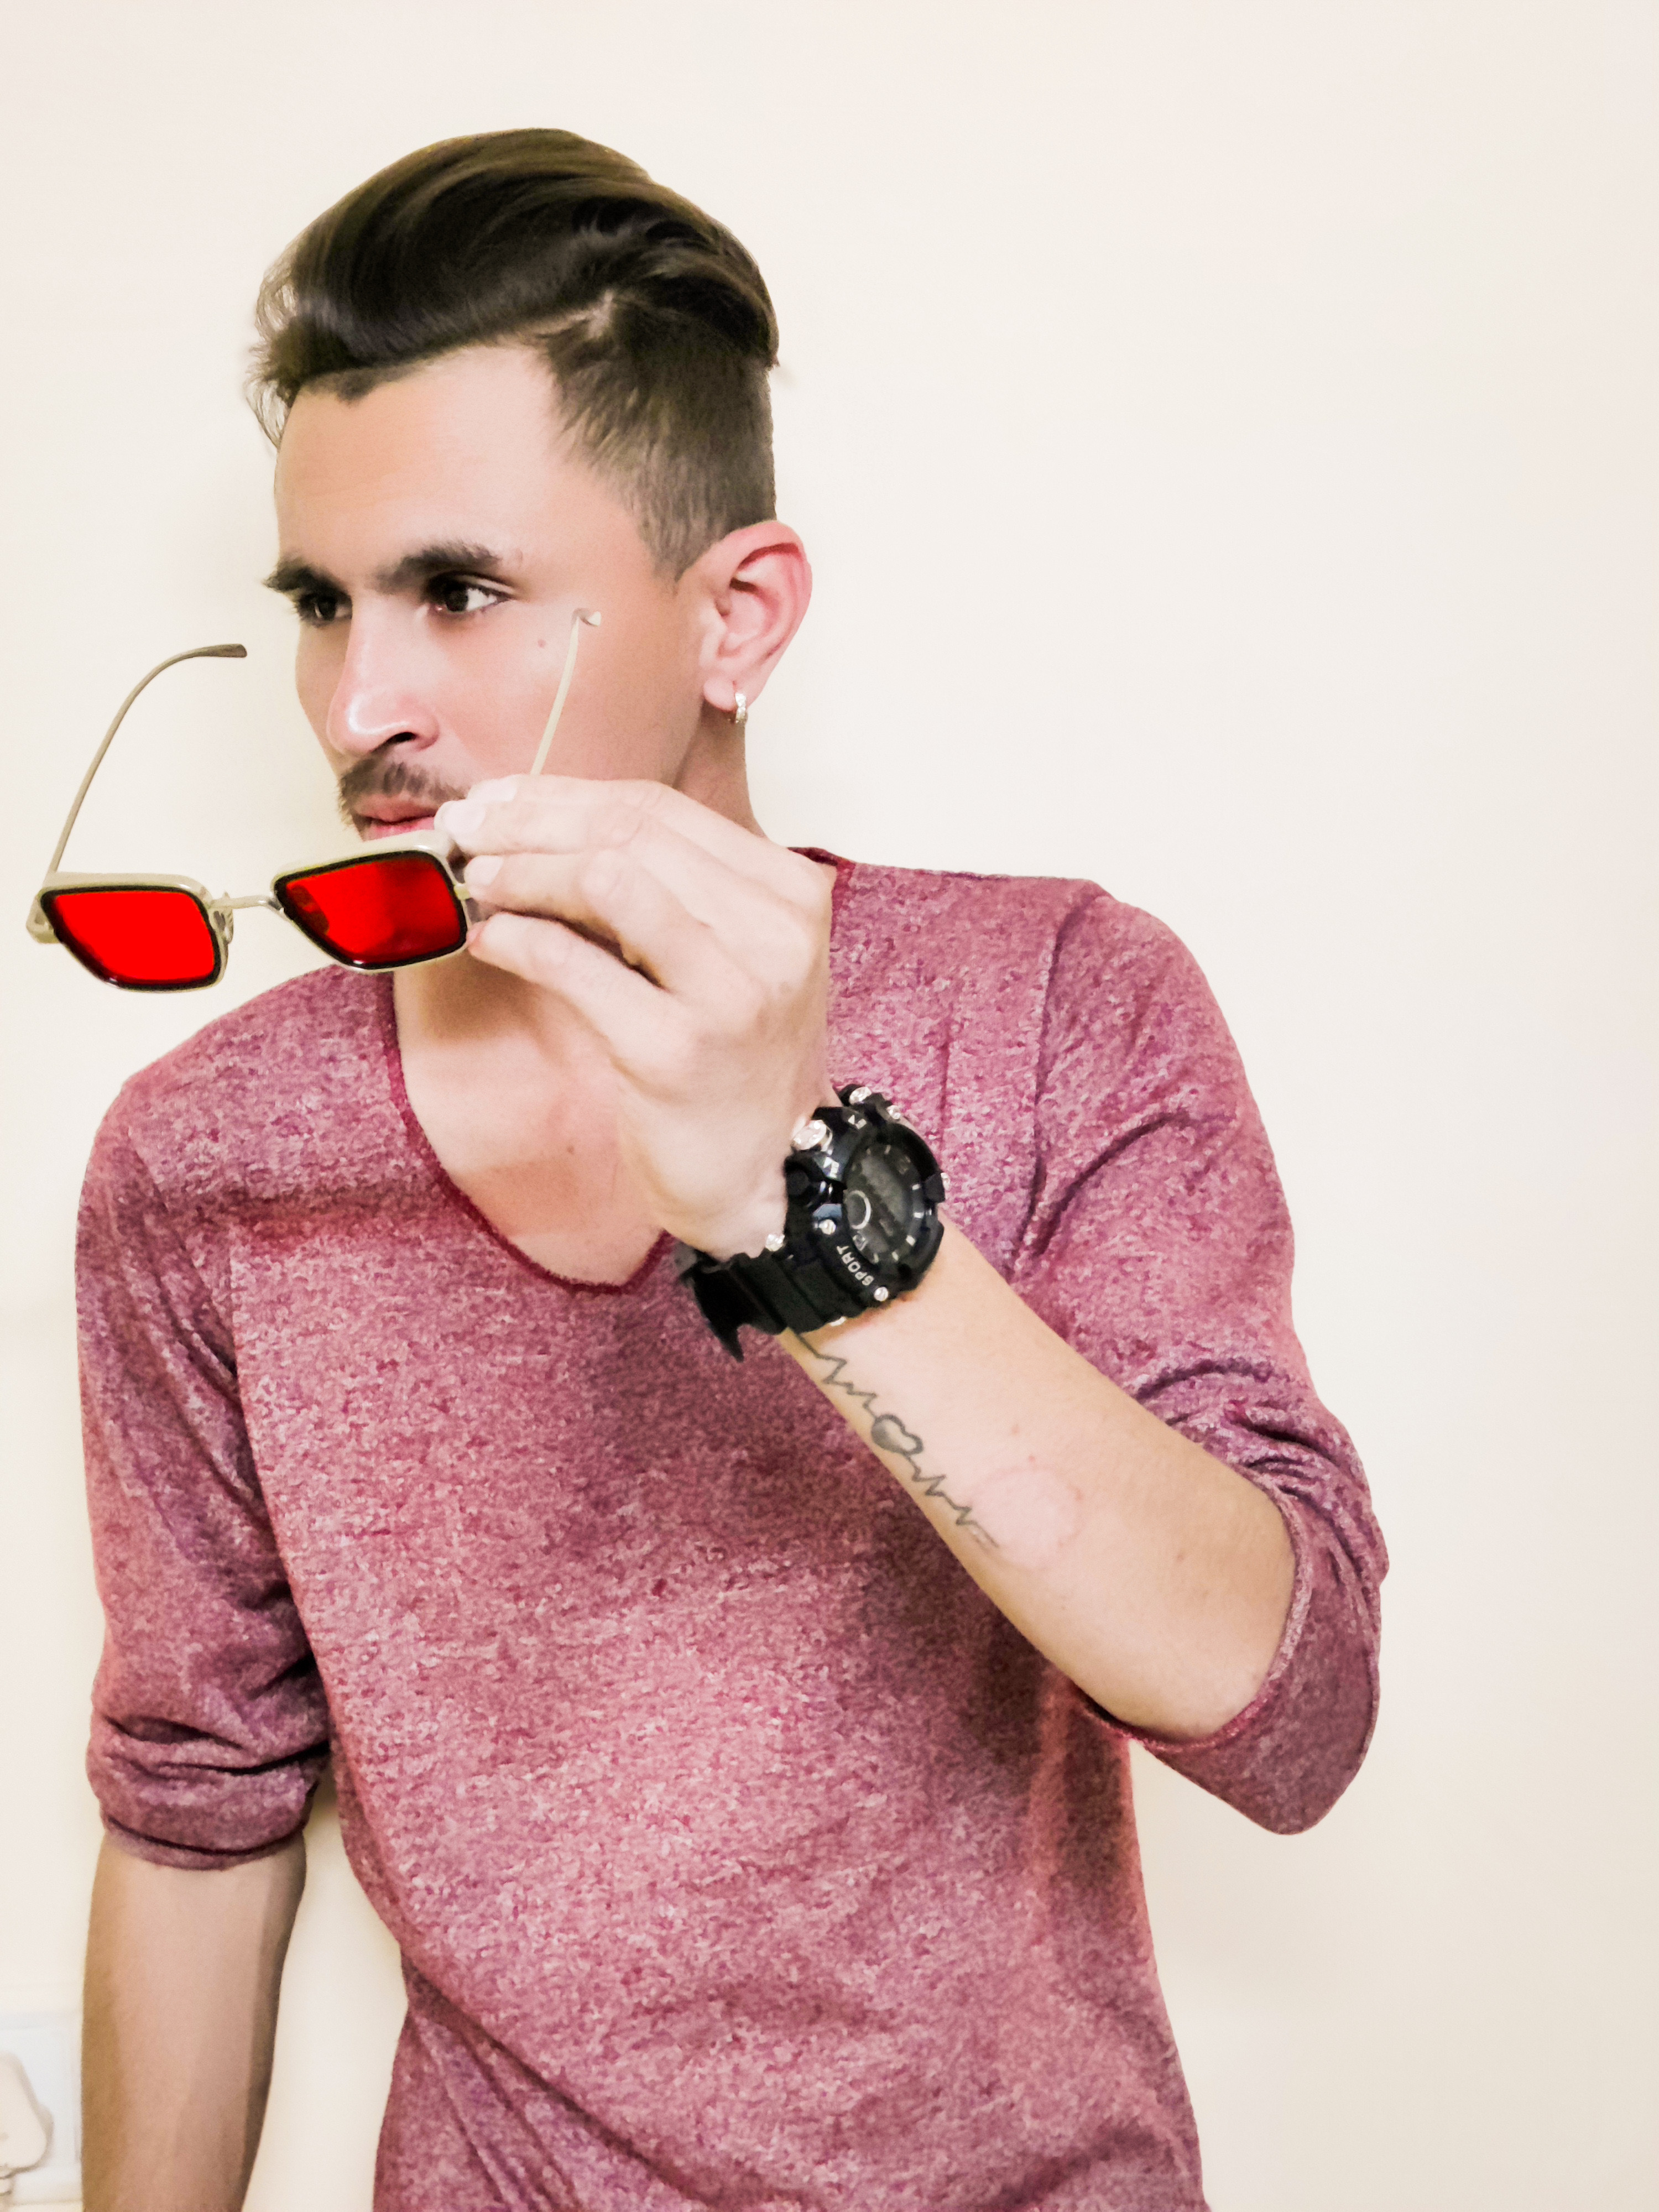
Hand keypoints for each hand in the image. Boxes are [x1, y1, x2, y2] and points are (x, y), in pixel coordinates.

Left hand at [434, 775, 834, 1257]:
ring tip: (475, 881)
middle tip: (465, 832)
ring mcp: (730, 991)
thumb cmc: (730, 1058)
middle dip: (529, 823)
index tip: (496, 799)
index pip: (660, 807)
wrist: (761, 1173)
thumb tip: (536, 819)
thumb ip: (660, 887)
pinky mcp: (676, 1050)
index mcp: (788, 892)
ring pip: (606, 880)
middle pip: (629, 833)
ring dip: (523, 872)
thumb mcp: (723, 954)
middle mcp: (773, 932)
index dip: (563, 794)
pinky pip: (576, 966)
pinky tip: (489, 939)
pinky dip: (519, 940)